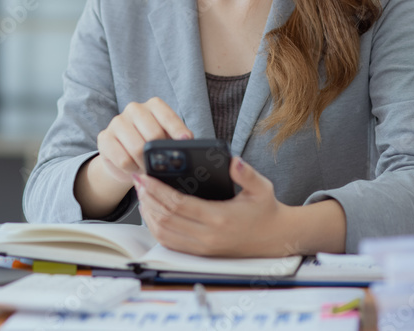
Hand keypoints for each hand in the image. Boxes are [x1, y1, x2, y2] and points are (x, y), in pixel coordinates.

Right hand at [95, 97, 192, 184]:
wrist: (123, 158)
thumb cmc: (150, 147)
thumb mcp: (165, 141)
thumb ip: (175, 141)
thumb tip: (187, 147)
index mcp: (153, 106)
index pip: (168, 116)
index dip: (178, 130)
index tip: (186, 141)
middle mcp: (134, 109)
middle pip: (153, 134)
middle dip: (159, 155)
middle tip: (162, 166)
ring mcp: (117, 122)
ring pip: (137, 149)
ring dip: (145, 165)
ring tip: (147, 169)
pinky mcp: (104, 137)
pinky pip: (123, 160)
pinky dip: (132, 169)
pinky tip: (134, 168)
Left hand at [134, 155, 291, 257]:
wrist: (276, 239)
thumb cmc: (266, 211)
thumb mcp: (262, 188)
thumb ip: (246, 174)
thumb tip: (233, 161)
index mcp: (219, 218)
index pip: (178, 204)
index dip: (157, 190)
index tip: (145, 176)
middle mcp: (207, 236)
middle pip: (166, 218)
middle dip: (147, 198)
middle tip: (137, 180)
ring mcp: (202, 247)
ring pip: (163, 233)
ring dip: (148, 213)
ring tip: (141, 193)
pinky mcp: (200, 253)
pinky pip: (170, 242)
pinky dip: (156, 228)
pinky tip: (152, 212)